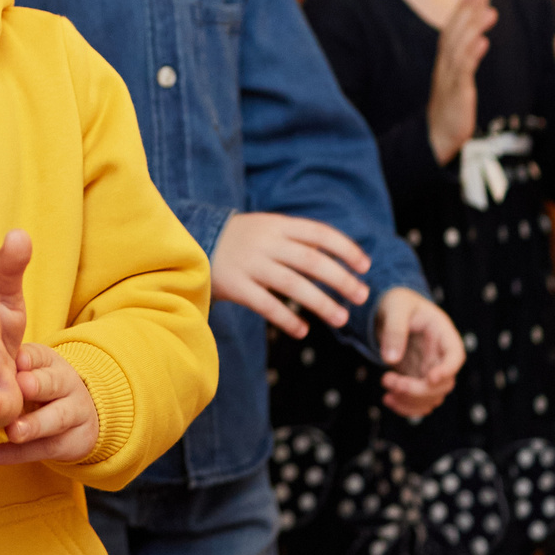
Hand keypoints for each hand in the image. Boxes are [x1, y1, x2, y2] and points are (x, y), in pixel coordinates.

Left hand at [0, 343, 98, 465]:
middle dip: (37, 385)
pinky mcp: (73, 442)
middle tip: (19, 387)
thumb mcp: (29, 371)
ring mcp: (75, 413)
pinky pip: (44, 448)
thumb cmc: (39, 389)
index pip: (40, 356)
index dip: (28, 359)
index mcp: (51, 362)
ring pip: (56, 418)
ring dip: (33, 425)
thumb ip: (10, 366)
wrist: (81, 418)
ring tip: (12, 431)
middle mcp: (67, 383)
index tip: (16, 362)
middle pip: (54, 383)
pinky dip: (15, 454)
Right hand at [211, 212, 371, 337]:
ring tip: (342, 319)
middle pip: (310, 260)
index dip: (345, 248)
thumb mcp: (266, 229)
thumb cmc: (239, 241)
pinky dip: (286, 319)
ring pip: (292, 284)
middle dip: (340, 278)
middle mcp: (265, 242)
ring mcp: (248, 263)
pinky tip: (303, 330)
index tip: (365, 266)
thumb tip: (339, 258)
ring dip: (321, 302)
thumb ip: (295, 240)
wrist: (188, 243)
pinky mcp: (233, 285)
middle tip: (362, 296)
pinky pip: (265, 305)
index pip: (319, 233)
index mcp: (277, 224)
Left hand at [374, 288, 462, 419]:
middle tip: (387, 380)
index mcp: (443, 333)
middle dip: (417, 389)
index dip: (447, 369)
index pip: (456, 355)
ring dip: (410, 401)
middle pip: (444, 383)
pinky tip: (388, 400)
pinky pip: (420, 402)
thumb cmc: (397, 303)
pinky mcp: (418, 380)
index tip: (430, 378)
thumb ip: (394, 330)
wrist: (392, 309)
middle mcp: (441, 355)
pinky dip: (406, 407)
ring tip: (385, 388)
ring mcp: (431, 370)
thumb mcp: (395, 307)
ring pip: (433, 397)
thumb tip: (390, 360)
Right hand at [428, 0, 495, 163]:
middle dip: (466, 13)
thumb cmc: (451, 111)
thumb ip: (463, 62)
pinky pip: (463, 71)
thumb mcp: (456, 83)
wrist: (438, 138)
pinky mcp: (456, 94)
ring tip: (489, 12)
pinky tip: (483, 42)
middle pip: (452, 35)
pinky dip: (472, 54)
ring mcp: (449, 80)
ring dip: (473, 28)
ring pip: (458, 49)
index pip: (450, 32)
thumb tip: (475, 41)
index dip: (461, 12)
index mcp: (444, 64)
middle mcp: (444, 68)